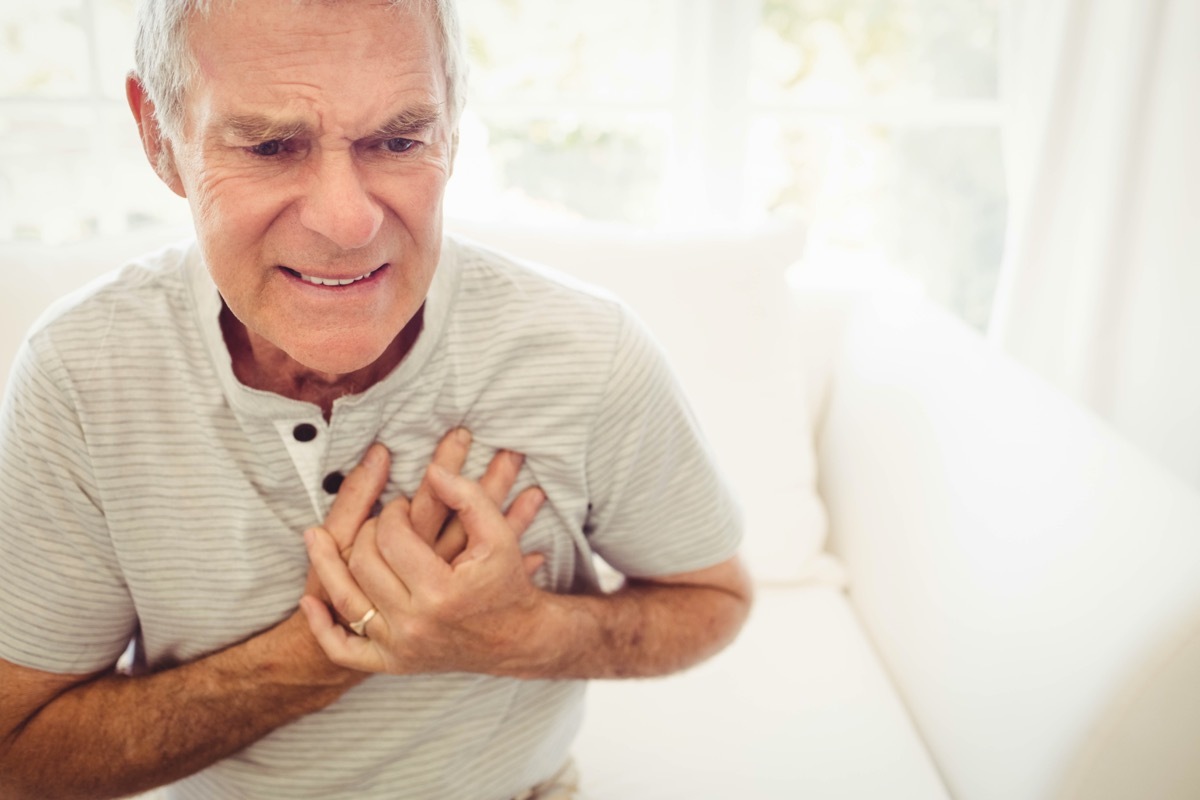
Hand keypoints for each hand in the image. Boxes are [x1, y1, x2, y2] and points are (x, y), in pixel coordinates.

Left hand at [299, 462, 547, 674]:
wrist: (517, 640)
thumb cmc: (507, 583)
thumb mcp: (499, 535)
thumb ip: (469, 498)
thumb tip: (432, 471)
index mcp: (441, 591)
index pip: (393, 538)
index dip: (394, 512)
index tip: (403, 505)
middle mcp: (415, 623)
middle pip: (365, 563)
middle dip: (369, 532)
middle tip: (384, 522)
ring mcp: (400, 647)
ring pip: (346, 600)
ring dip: (327, 565)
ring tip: (316, 538)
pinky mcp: (392, 664)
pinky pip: (343, 650)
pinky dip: (321, 626)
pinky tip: (310, 602)